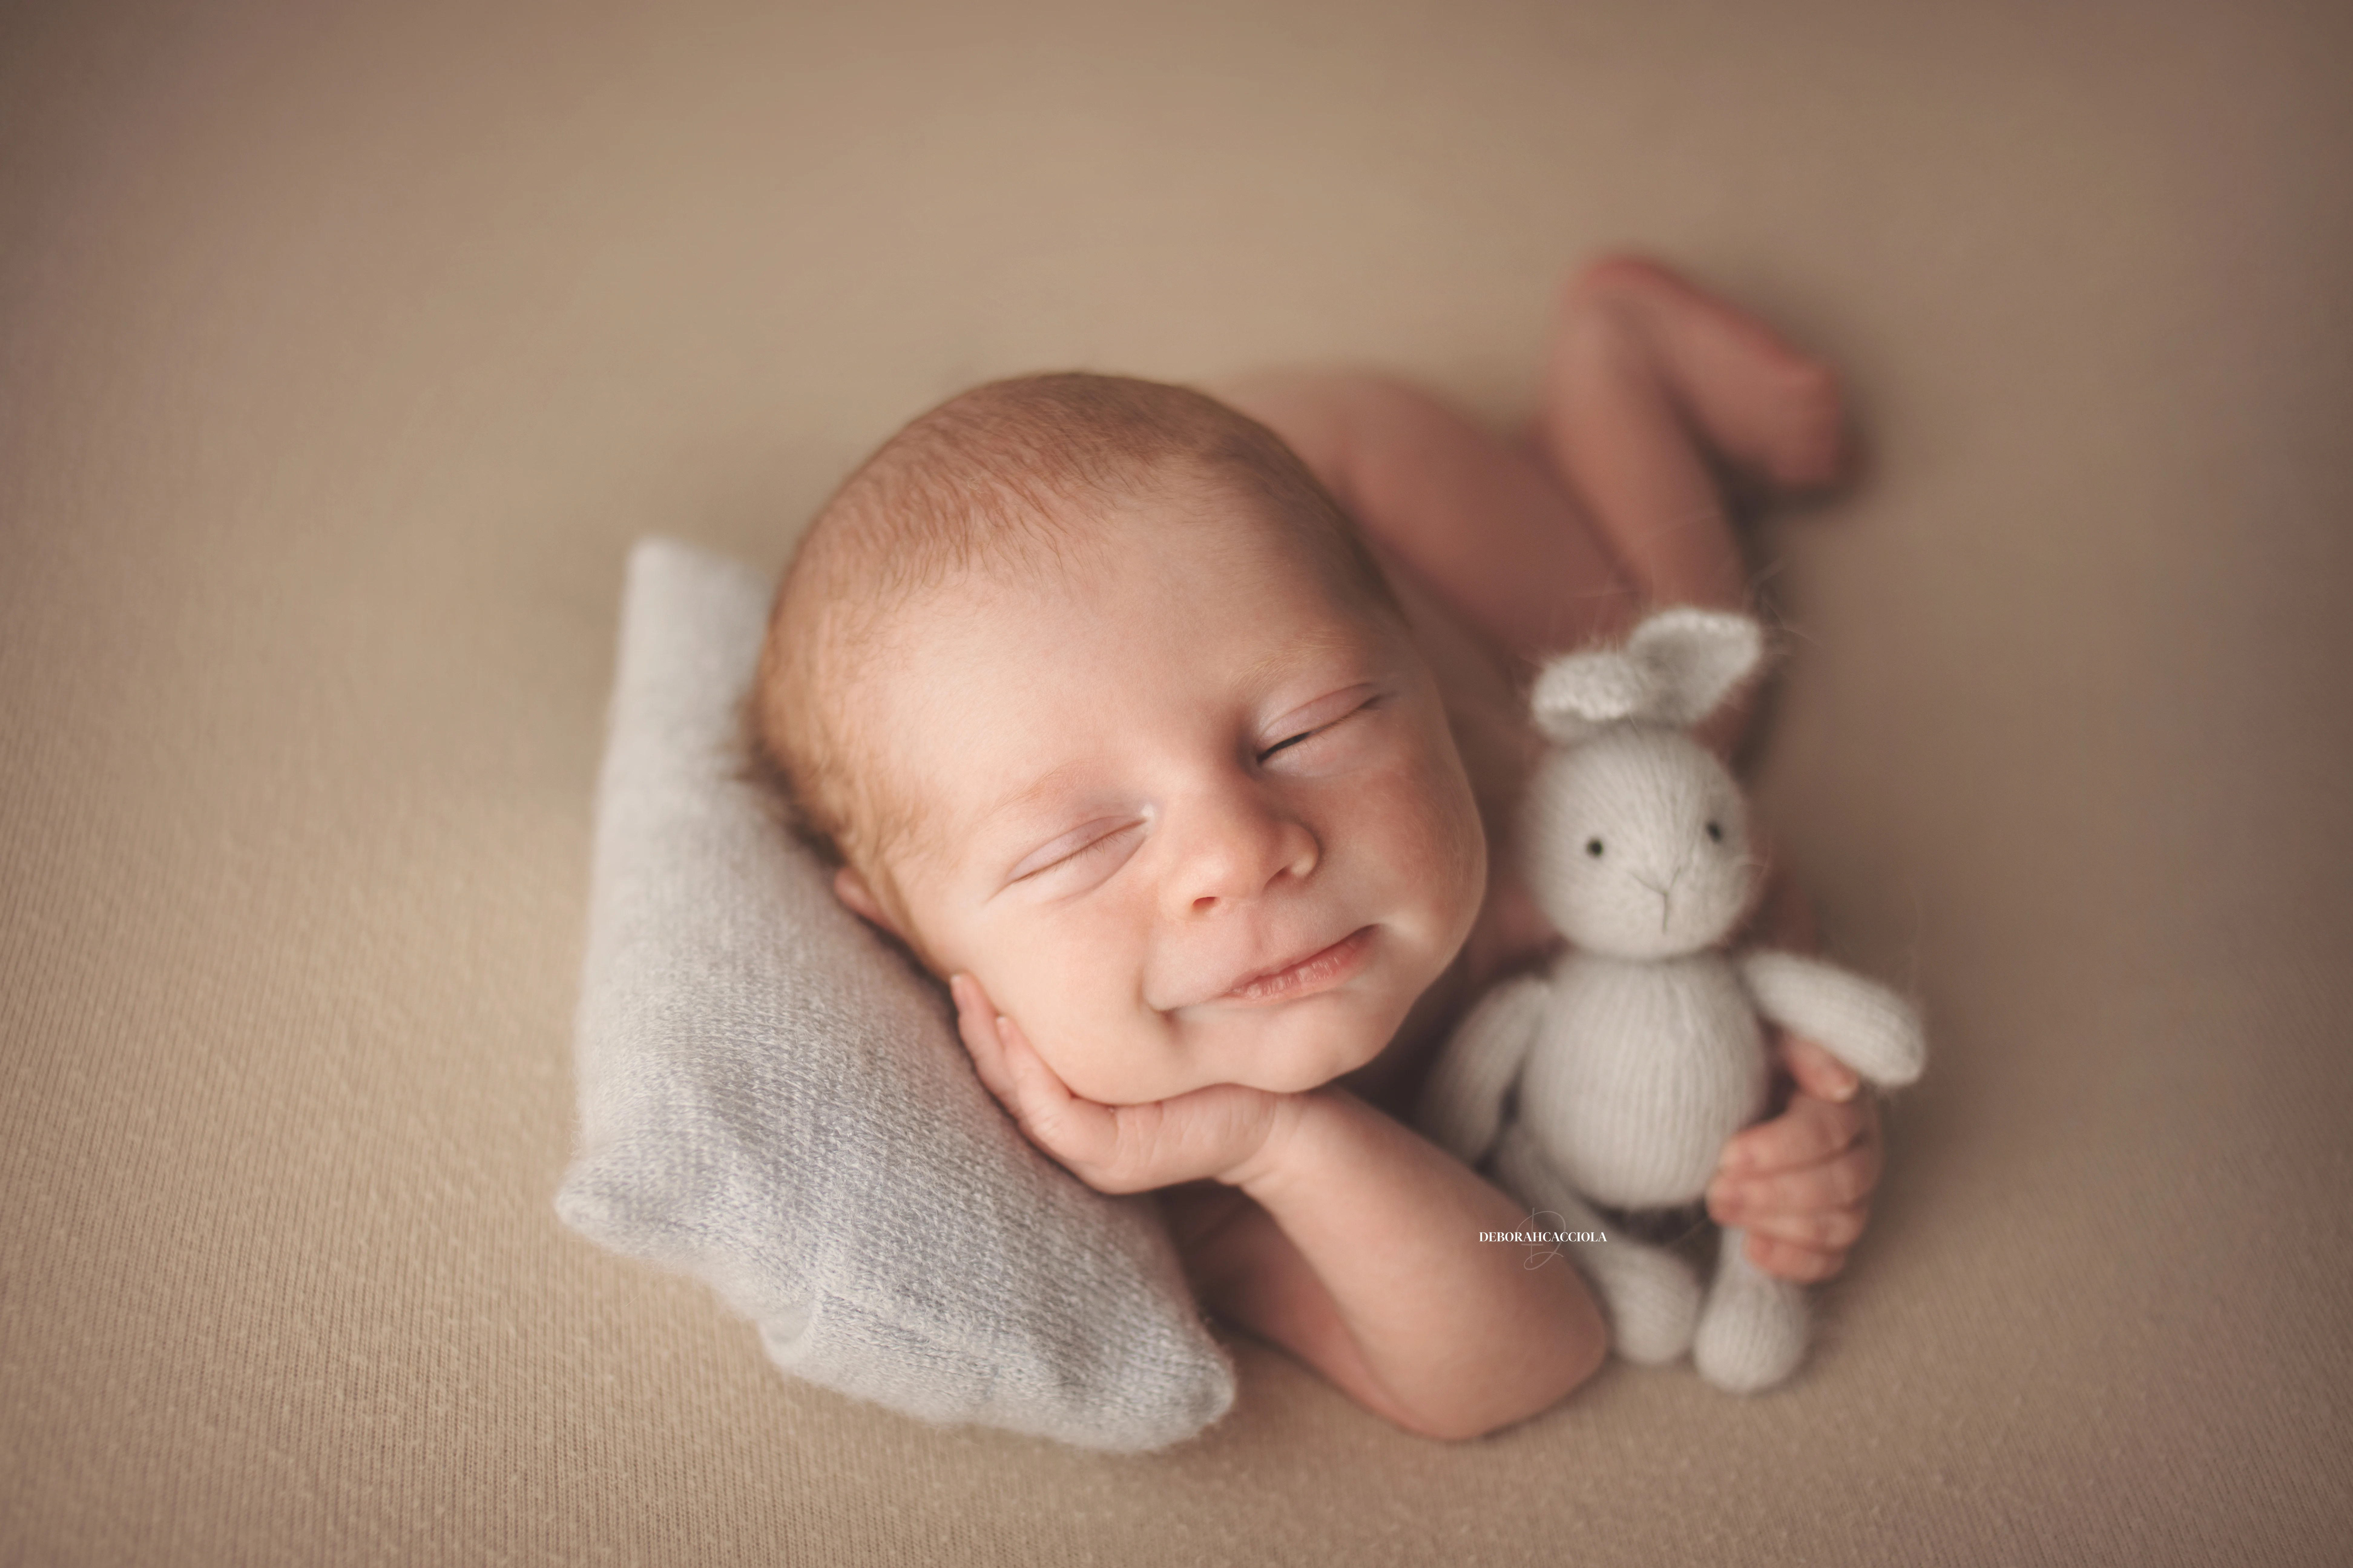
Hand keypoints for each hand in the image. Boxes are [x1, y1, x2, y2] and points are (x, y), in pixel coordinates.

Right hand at [949, 973, 1299, 1194]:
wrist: (1279, 1111)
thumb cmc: (1215, 1061)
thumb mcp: (1150, 1028)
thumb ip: (1108, 1009)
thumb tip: (1068, 946)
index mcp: (1074, 1104)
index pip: (1007, 1062)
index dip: (982, 1019)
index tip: (971, 964)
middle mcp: (1072, 1132)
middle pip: (999, 1078)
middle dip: (973, 1026)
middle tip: (960, 971)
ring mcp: (1089, 1150)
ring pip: (1016, 1097)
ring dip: (990, 1044)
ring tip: (973, 988)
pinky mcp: (1113, 1155)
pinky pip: (1052, 1116)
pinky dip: (1029, 1073)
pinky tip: (1017, 1026)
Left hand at [1705, 1030, 1881, 1281]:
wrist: (1728, 1094)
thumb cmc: (1749, 1060)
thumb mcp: (1769, 1037)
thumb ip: (1804, 1049)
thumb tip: (1842, 1084)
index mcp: (1845, 1103)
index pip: (1829, 1132)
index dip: (1781, 1149)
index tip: (1727, 1155)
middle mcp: (1861, 1151)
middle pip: (1840, 1184)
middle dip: (1773, 1194)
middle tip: (1715, 1191)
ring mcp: (1853, 1195)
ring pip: (1841, 1224)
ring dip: (1779, 1225)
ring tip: (1721, 1209)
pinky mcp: (1833, 1230)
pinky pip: (1832, 1260)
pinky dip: (1796, 1263)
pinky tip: (1751, 1250)